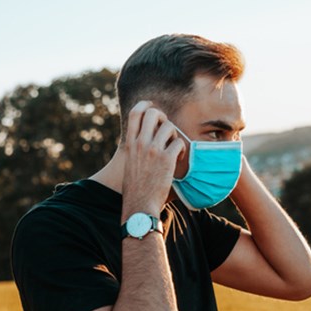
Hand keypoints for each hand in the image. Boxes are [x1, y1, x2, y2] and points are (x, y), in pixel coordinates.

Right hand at [121, 101, 185, 217]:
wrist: (139, 205)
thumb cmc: (135, 188)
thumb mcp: (130, 163)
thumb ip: (136, 149)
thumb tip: (145, 138)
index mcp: (130, 144)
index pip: (135, 113)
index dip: (145, 105)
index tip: (152, 108)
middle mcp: (140, 143)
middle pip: (153, 113)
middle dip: (163, 117)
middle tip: (166, 129)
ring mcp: (153, 150)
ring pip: (169, 126)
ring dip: (174, 135)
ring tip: (172, 148)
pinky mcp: (166, 159)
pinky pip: (179, 142)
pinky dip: (181, 149)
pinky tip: (177, 158)